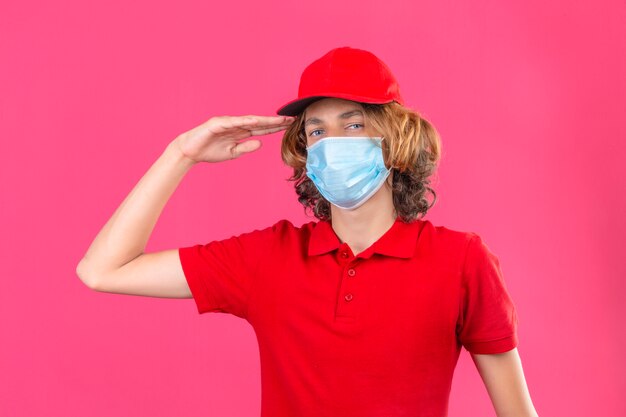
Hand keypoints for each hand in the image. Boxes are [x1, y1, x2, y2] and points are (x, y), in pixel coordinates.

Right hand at [173, 115, 295, 163]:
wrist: (190, 151)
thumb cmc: (209, 151)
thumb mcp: (232, 153)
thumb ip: (246, 147)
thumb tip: (260, 142)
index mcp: (240, 132)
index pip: (261, 129)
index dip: (275, 128)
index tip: (289, 126)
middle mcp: (236, 125)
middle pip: (259, 122)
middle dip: (275, 122)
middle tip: (291, 119)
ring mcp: (227, 123)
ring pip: (249, 120)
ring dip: (264, 120)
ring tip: (279, 120)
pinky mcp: (217, 124)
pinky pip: (233, 122)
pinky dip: (245, 121)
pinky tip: (256, 121)